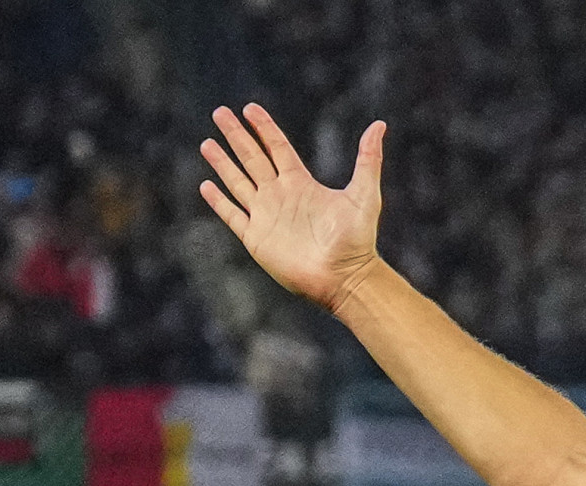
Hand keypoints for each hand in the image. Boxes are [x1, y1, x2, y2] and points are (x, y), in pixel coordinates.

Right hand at [198, 105, 384, 311]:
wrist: (343, 277)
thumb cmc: (357, 240)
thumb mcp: (365, 194)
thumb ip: (368, 159)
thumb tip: (379, 124)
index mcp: (301, 183)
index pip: (277, 147)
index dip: (263, 127)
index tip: (249, 108)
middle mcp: (280, 196)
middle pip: (252, 158)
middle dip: (236, 136)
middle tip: (220, 113)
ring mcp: (266, 217)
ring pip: (238, 182)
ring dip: (222, 163)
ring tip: (207, 143)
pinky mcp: (256, 238)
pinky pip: (233, 215)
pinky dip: (219, 201)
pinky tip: (206, 186)